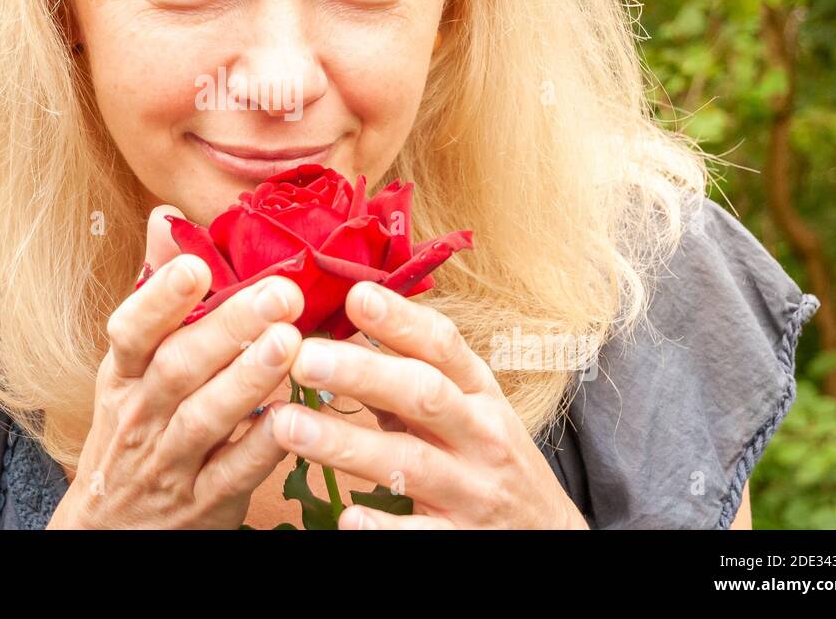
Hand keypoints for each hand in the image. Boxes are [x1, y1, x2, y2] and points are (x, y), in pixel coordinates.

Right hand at [47, 205, 304, 528]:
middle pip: (178, 368)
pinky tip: (293, 418)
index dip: (161, 298)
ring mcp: (170, 462)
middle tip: (281, 290)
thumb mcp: (131, 366)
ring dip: (248, 381)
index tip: (198, 265)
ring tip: (290, 342)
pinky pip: (234, 474)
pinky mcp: (204, 504)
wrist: (112, 533)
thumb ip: (156, 291)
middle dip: (228, 328)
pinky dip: (262, 448)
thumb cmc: (136, 430)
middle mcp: (141, 415)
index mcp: (124, 375)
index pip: (131, 332)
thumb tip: (166, 217)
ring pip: (206, 419)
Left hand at [269, 280, 587, 528]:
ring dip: (346, 444)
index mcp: (479, 394)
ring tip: (288, 426)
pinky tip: (346, 515)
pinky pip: (420, 534)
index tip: (355, 295)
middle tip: (303, 358)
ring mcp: (472, 490)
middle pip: (423, 395)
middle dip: (363, 373)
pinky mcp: (460, 540)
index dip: (401, 319)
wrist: (548, 535)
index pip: (443, 346)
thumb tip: (344, 327)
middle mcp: (480, 436)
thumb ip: (411, 373)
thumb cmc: (489, 458)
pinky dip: (383, 525)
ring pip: (411, 463)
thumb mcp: (467, 408)